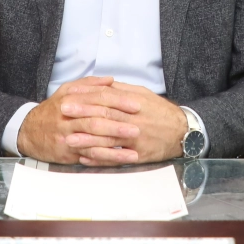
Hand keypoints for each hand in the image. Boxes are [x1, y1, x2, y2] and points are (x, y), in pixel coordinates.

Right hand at [16, 76, 137, 163]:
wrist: (28, 131)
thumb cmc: (52, 110)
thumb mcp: (66, 91)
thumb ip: (89, 84)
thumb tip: (111, 80)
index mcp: (71, 98)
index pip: (98, 98)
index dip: (119, 101)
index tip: (136, 105)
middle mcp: (69, 116)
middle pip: (97, 118)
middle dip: (119, 124)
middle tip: (138, 127)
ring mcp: (67, 135)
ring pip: (93, 139)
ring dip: (115, 144)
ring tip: (133, 148)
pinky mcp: (66, 152)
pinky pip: (88, 155)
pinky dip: (105, 158)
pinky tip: (119, 160)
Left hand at [59, 81, 187, 165]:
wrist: (182, 132)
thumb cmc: (160, 112)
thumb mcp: (143, 94)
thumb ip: (121, 90)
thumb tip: (102, 84)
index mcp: (134, 103)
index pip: (106, 98)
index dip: (86, 97)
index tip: (69, 97)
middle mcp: (134, 120)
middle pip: (104, 117)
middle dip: (81, 115)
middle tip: (62, 114)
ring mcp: (136, 139)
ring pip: (108, 139)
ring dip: (86, 140)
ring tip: (68, 140)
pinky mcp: (139, 155)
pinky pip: (117, 158)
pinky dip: (100, 159)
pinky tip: (85, 158)